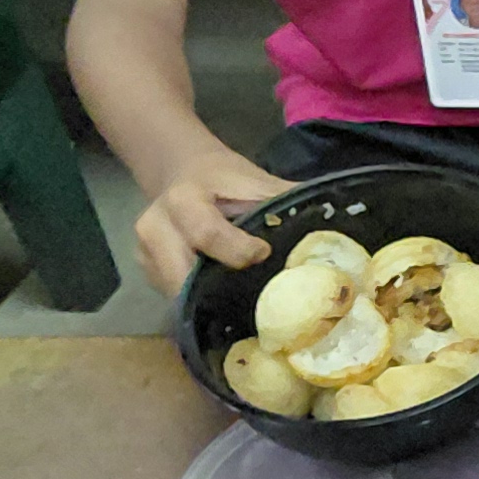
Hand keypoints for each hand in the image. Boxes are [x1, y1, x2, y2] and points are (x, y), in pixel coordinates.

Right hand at [136, 148, 288, 292]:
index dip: (237, 249)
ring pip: (175, 292)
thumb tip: (333, 218)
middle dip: (216, 291)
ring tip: (244, 307)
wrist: (182, 171)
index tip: (263, 254)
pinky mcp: (147, 271)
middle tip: (257, 299)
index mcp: (184, 200)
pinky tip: (224, 304)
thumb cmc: (226, 179)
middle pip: (181, 275)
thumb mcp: (255, 179)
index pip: (206, 233)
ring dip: (207, 302)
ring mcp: (145, 253)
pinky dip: (198, 302)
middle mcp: (155, 228)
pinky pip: (172, 295)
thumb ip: (285, 199)